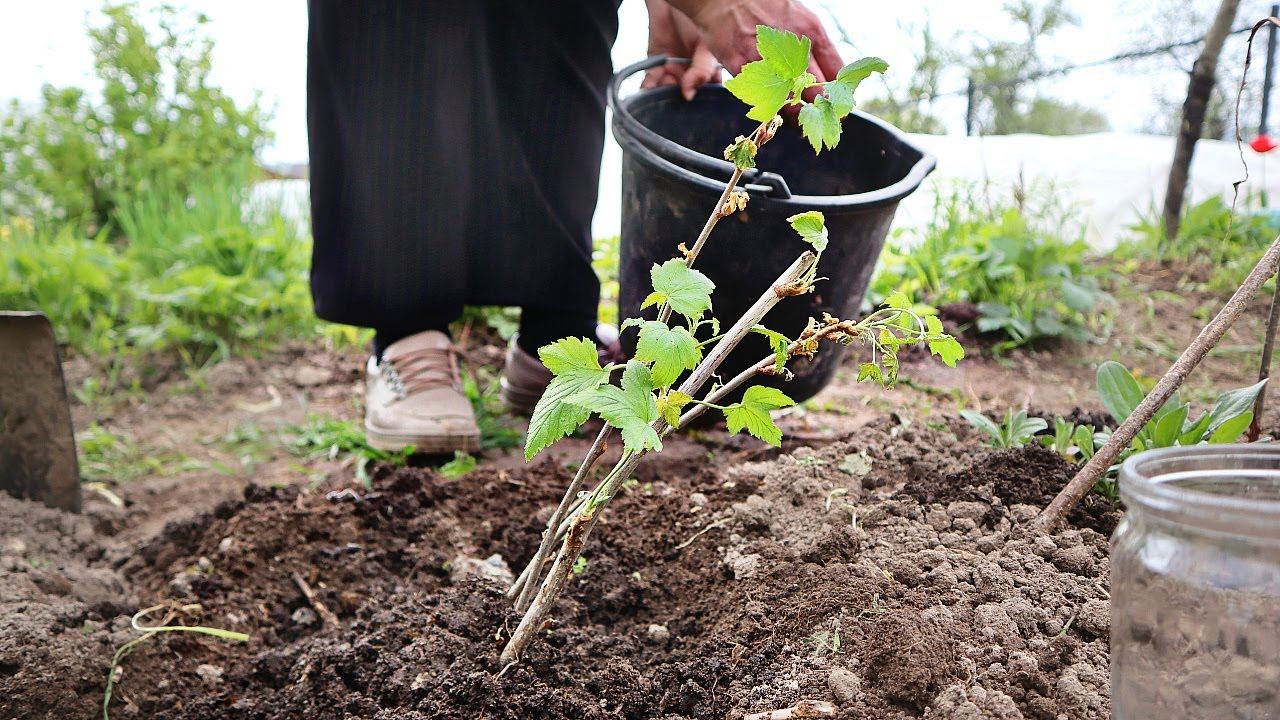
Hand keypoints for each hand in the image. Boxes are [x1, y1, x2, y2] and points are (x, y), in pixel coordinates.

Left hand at [642, 0, 722, 100]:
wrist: (672, 3)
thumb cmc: (695, 19)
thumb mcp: (706, 45)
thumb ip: (702, 70)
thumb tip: (689, 95)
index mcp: (709, 69)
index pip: (710, 91)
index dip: (706, 100)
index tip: (702, 104)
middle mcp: (691, 73)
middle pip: (687, 94)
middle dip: (683, 99)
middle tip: (681, 97)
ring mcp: (672, 71)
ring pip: (668, 91)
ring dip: (665, 94)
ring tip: (667, 85)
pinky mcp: (654, 66)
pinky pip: (650, 83)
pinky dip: (647, 89)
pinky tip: (647, 92)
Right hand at [668, 0, 843, 101]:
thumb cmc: (764, 6)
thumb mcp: (799, 16)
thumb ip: (815, 43)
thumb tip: (829, 74)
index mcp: (810, 30)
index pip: (835, 70)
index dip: (839, 92)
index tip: (839, 104)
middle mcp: (792, 47)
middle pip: (815, 90)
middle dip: (820, 107)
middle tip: (820, 116)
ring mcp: (767, 61)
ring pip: (789, 101)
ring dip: (795, 113)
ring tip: (797, 117)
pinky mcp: (744, 71)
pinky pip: (762, 98)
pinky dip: (769, 106)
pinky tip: (772, 105)